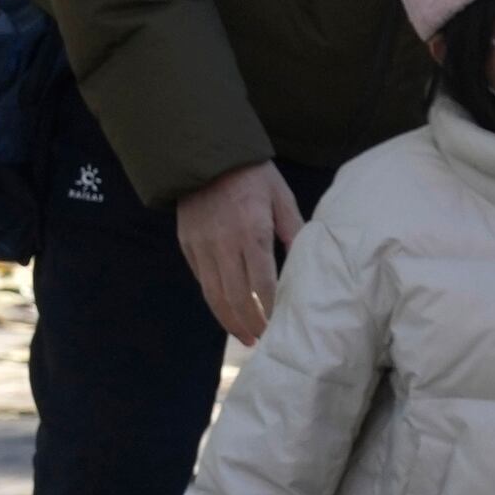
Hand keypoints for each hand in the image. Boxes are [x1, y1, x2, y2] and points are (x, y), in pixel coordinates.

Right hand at [173, 162, 304, 349]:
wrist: (204, 155)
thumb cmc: (251, 175)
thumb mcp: (281, 197)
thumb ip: (294, 230)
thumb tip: (307, 261)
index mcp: (252, 233)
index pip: (263, 283)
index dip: (271, 308)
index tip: (282, 325)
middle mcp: (223, 244)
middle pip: (235, 297)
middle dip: (250, 323)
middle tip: (264, 340)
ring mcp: (201, 246)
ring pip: (213, 294)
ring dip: (229, 320)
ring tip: (245, 337)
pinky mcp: (187, 244)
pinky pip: (201, 279)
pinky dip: (213, 299)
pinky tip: (227, 311)